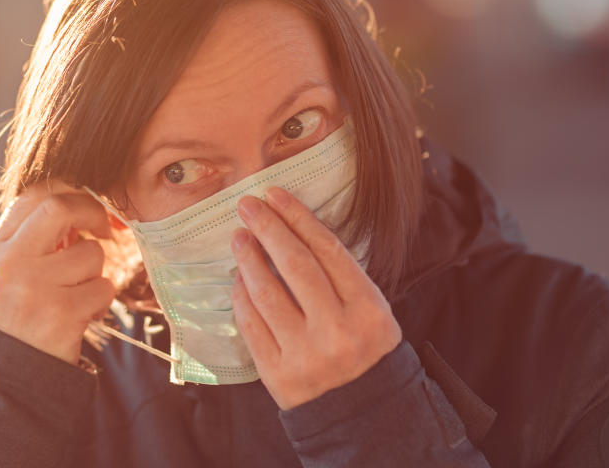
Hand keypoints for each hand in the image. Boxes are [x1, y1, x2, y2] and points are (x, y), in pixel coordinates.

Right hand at [0, 181, 115, 364]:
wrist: (11, 374)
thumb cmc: (19, 313)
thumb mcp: (11, 270)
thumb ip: (36, 236)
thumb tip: (85, 204)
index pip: (34, 195)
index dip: (68, 192)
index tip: (86, 206)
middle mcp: (11, 262)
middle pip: (59, 208)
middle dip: (91, 212)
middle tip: (104, 229)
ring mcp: (35, 288)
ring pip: (91, 254)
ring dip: (97, 271)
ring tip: (79, 291)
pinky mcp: (61, 314)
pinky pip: (103, 288)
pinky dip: (101, 299)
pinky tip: (83, 314)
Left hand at [231, 186, 401, 409]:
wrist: (362, 414)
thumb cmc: (363, 348)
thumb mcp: (370, 310)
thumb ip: (338, 275)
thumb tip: (290, 228)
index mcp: (369, 311)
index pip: (328, 251)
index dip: (298, 218)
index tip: (275, 194)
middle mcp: (338, 332)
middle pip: (295, 266)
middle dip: (268, 228)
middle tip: (248, 205)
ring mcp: (306, 355)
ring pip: (267, 293)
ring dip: (248, 259)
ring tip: (239, 237)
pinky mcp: (278, 375)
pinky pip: (252, 325)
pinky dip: (242, 296)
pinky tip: (238, 278)